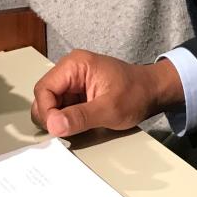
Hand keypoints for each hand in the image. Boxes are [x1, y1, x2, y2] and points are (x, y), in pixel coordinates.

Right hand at [31, 50, 182, 137]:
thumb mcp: (109, 109)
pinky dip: (66, 120)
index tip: (57, 130)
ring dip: (59, 120)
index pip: (44, 89)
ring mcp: (73, 81)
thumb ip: (79, 117)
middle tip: (65, 132)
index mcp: (74, 65)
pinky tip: (78, 125)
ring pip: (51, 105)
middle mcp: (70, 70)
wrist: (153, 92)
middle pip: (44, 97)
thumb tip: (53, 125)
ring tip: (76, 128)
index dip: (46, 112)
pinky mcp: (77, 92)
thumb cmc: (136, 93)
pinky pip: (62, 108)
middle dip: (50, 117)